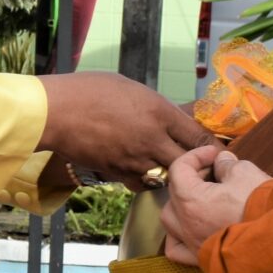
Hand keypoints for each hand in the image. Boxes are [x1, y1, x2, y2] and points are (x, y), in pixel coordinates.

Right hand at [38, 72, 213, 189]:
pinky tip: (142, 172)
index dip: (213, 146)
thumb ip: (153, 105)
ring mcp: (135, 159)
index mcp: (159, 111)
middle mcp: (153, 138)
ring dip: (171, 174)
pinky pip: (142, 184)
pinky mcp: (118, 173)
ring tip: (171, 170)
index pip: (199, 135)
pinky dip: (147, 181)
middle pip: (189, 162)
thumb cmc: (88, 91)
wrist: (55, 112)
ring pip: (167, 177)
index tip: (218, 151)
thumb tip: (168, 116)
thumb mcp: (129, 87)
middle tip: (201, 166)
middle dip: (197, 165)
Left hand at [162, 144, 270, 266]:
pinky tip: (192, 229)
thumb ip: (227, 165)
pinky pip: (178, 249)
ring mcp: (193, 245)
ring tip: (202, 198)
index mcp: (191, 200)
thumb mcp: (245, 173)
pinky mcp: (204, 261)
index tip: (214, 154)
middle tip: (214, 172)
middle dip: (192, 178)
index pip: (178, 170)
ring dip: (182, 205)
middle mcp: (186, 225)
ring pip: (172, 221)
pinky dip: (179, 237)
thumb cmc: (263, 206)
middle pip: (175, 194)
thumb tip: (221, 162)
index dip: (196, 156)